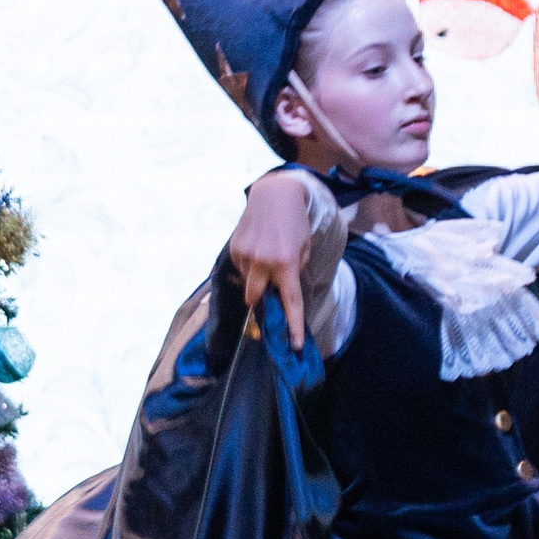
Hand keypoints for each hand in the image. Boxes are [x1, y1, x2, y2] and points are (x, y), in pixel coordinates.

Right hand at [228, 171, 312, 349]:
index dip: (293, 325)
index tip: (295, 344)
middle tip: (267, 289)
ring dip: (256, 277)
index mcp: (287, 263)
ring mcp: (246, 255)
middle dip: (260, 299)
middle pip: (256, 298)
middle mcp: (264, 261)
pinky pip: (241, 268)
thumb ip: (293, 272)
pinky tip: (256, 246)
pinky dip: (249, 264)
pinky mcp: (234, 248)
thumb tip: (277, 292)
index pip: (290, 301)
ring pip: (248, 282)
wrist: (275, 193)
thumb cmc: (295, 223)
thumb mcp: (304, 248)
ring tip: (265, 253)